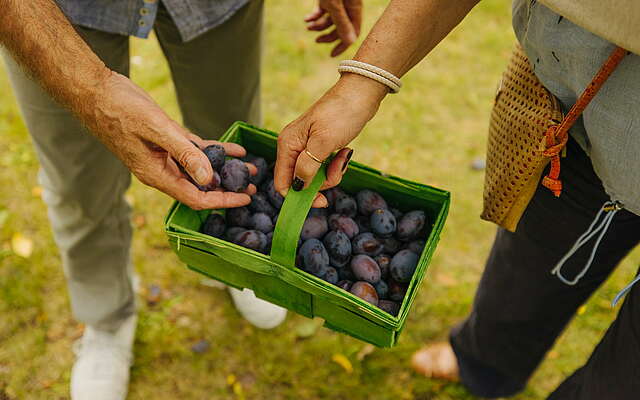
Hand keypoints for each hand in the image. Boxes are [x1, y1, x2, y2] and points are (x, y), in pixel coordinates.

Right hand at [89, 71, 255, 209]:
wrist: (96, 91)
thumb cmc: (119, 109)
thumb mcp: (157, 130)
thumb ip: (184, 154)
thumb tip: (208, 179)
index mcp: (157, 175)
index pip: (196, 198)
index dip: (222, 201)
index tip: (245, 199)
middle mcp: (162, 170)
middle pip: (201, 187)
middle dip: (228, 188)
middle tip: (255, 187)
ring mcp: (164, 156)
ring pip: (201, 169)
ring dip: (225, 169)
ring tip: (251, 169)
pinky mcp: (166, 140)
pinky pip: (196, 150)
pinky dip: (215, 150)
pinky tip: (234, 149)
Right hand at [275, 74, 387, 206]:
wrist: (362, 93)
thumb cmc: (341, 114)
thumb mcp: (324, 143)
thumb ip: (308, 167)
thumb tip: (297, 188)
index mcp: (288, 145)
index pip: (282, 182)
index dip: (298, 196)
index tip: (321, 201)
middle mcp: (294, 147)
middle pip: (301, 181)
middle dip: (322, 183)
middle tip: (338, 169)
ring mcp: (308, 147)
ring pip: (315, 176)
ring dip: (333, 173)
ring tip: (344, 155)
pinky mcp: (321, 146)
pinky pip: (326, 167)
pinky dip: (337, 164)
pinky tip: (345, 151)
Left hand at [305, 0, 362, 56]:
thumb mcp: (335, 5)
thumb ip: (342, 22)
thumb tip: (350, 42)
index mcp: (354, 10)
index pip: (353, 33)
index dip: (343, 45)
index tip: (332, 54)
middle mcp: (347, 8)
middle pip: (340, 29)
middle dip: (327, 36)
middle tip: (316, 40)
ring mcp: (337, 3)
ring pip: (329, 21)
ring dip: (318, 26)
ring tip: (308, 26)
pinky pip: (321, 11)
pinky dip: (314, 16)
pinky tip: (306, 19)